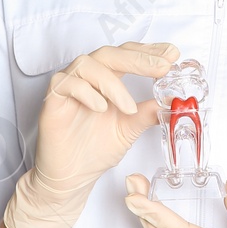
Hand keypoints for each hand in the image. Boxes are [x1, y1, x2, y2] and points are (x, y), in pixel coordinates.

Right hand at [3, 41, 178, 227]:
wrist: (73, 176)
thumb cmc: (96, 149)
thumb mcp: (130, 129)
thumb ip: (149, 113)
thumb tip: (174, 102)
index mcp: (108, 80)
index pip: (128, 54)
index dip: (149, 51)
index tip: (172, 54)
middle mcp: (88, 78)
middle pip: (110, 53)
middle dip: (138, 58)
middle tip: (162, 67)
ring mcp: (69, 87)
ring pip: (87, 64)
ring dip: (112, 83)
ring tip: (129, 107)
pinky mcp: (52, 100)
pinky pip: (66, 83)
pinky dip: (86, 92)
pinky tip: (101, 108)